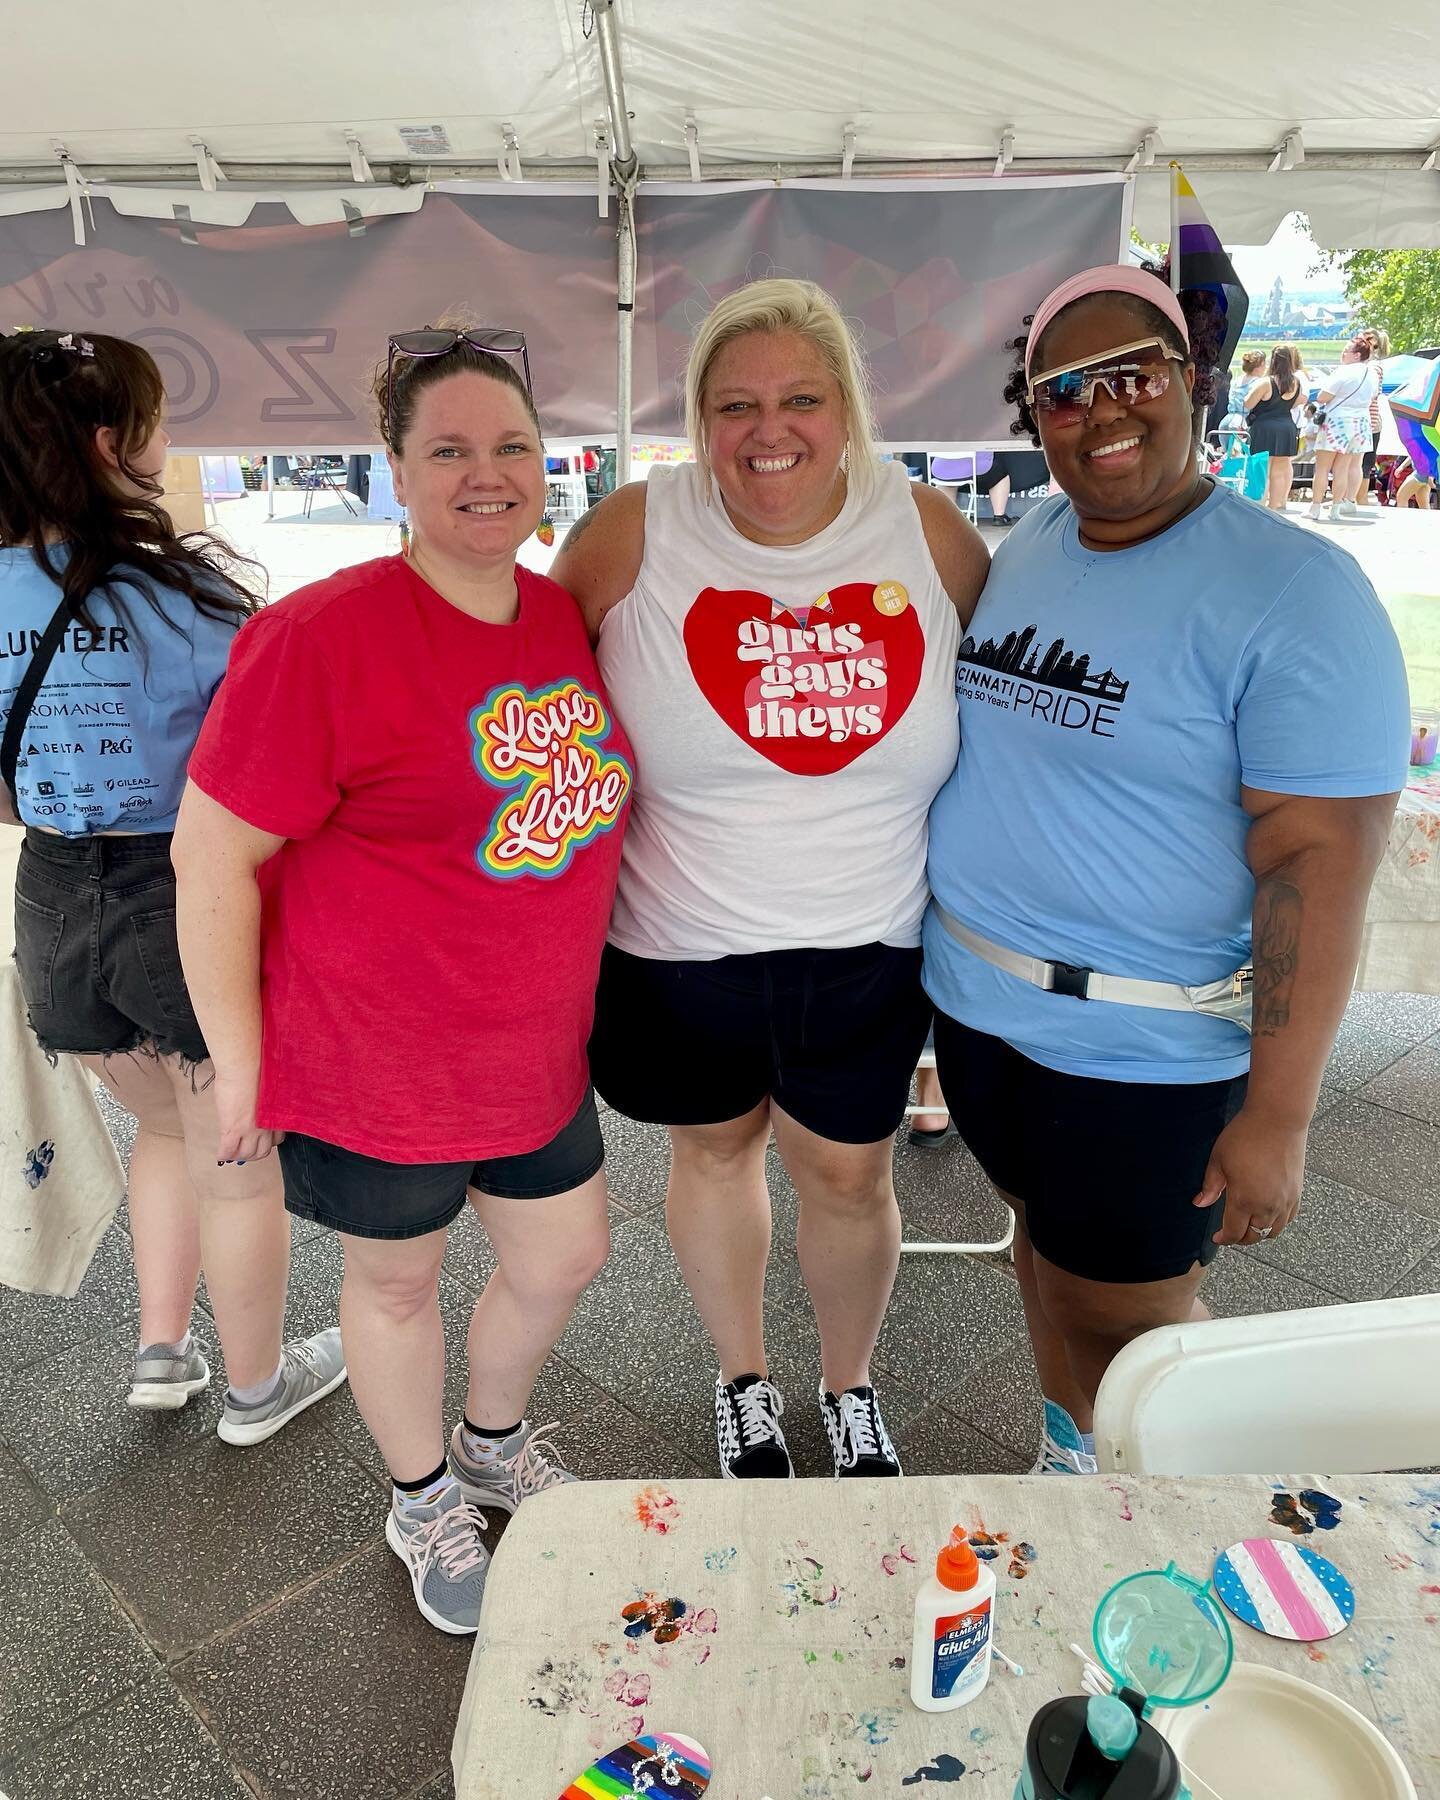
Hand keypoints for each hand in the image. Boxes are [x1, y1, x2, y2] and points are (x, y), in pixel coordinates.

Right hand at [212, 1067, 283, 1164]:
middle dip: (253, 1154)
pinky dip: (223, 1155)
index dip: (267, 1142)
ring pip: (246, 1154)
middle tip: (244, 1151)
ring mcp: (250, 1130)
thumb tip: (256, 1104)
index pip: (277, 1139)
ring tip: (231, 1154)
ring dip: (238, 1156)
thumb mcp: (266, 1091)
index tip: (261, 1141)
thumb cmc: (255, 1071)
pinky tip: (220, 1155)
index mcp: (275, 1116)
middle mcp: (266, 1126)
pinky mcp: (233, 1130)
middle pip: (262, 1151)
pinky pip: (227, 1150)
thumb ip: (264, 1103)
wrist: (244, 1068)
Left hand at [1192, 1106, 1306, 1246]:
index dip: (1224, 1239)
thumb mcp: (1218, 1160)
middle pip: (1255, 1236)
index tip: (1217, 1237)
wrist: (1278, 1120)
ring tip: (1249, 1226)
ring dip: (1260, 1233)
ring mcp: (1285, 1200)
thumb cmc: (1246, 1136)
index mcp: (1244, 1200)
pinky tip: (1268, 1215)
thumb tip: (1200, 1203)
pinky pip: (1288, 1218)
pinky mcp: (1297, 1192)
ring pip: (1273, 1231)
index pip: (1234, 1233)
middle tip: (1231, 1233)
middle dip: (1241, 1238)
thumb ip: (1210, 1186)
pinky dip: (1277, 1223)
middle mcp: (1267, 1206)